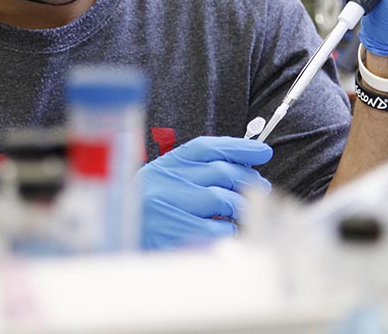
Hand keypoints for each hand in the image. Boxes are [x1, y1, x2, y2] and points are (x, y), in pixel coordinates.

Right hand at [136, 136, 272, 249]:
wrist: (124, 239)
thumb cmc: (153, 212)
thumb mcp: (169, 183)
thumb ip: (200, 171)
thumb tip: (245, 165)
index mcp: (165, 165)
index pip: (207, 147)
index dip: (239, 147)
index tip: (262, 152)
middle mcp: (165, 181)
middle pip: (221, 172)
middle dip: (248, 179)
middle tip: (262, 187)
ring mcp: (169, 207)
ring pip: (223, 200)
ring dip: (241, 206)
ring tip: (243, 211)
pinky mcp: (175, 233)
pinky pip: (218, 228)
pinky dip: (229, 229)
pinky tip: (226, 229)